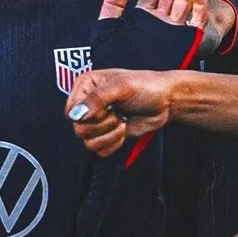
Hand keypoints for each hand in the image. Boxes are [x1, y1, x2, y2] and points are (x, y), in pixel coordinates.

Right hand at [65, 69, 179, 156]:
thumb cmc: (147, 86)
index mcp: (86, 86)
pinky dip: (114, 143)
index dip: (87, 114)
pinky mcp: (107, 135)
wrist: (166, 101)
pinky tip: (124, 129)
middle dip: (103, 124)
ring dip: (110, 134)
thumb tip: (77, 114)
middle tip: (117, 113)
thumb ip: (96, 99)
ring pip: (88, 142)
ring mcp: (98, 121)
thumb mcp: (121, 87)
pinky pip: (100, 150)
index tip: (105, 108)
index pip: (71, 110)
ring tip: (122, 120)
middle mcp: (89, 104)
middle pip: (79, 128)